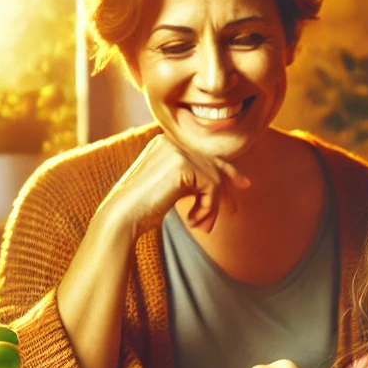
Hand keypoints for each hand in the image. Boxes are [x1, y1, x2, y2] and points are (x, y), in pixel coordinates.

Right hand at [104, 132, 249, 238]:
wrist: (123, 215)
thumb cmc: (145, 207)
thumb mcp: (173, 187)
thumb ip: (195, 179)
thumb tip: (228, 183)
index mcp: (167, 143)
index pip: (206, 155)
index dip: (227, 171)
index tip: (244, 184)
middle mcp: (172, 141)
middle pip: (213, 166)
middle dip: (225, 193)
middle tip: (233, 211)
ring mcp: (177, 150)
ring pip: (214, 180)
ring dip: (212, 207)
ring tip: (202, 226)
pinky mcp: (182, 164)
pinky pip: (211, 188)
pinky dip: (208, 208)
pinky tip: (193, 221)